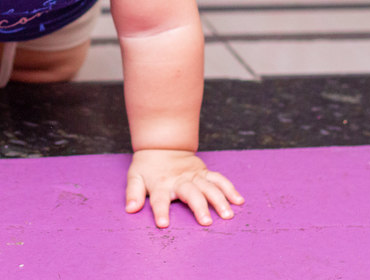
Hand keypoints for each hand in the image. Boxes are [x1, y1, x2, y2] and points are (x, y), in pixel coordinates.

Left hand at [126, 149, 242, 227]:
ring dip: (219, 200)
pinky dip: (229, 189)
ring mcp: (194, 175)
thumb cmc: (148, 166)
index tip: (163, 224)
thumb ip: (133, 193)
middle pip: (191, 193)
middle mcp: (180, 180)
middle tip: (207, 222)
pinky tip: (239, 201)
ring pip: (209, 187)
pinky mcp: (204, 172)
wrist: (162, 144)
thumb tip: (130, 209)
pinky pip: (219, 179)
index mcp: (161, 184)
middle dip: (199, 207)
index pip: (159, 200)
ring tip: (228, 215)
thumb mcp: (135, 177)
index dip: (160, 211)